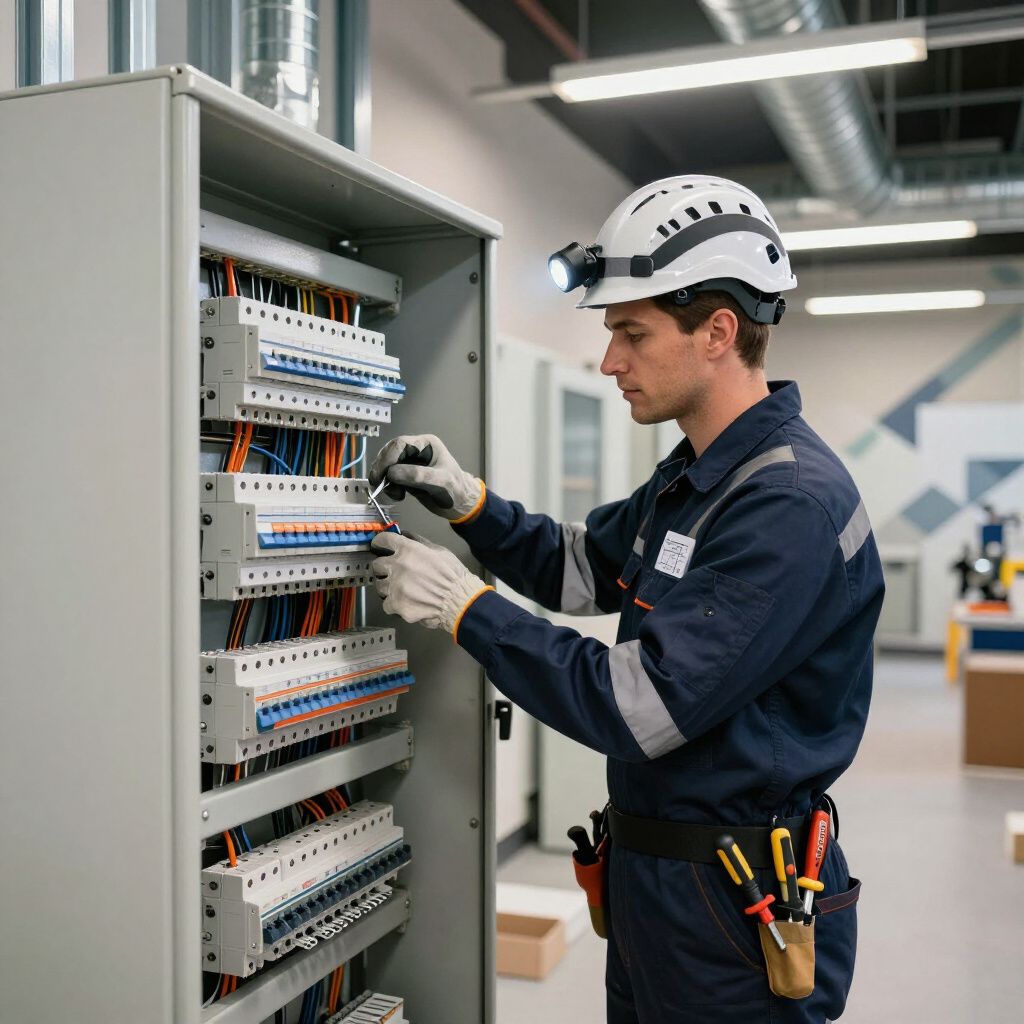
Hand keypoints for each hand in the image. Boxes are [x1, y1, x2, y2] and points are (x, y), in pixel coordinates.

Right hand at [368, 434, 483, 522]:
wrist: (461, 505)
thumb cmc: (457, 490)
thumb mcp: (441, 481)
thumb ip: (418, 475)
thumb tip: (392, 473)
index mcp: (426, 445)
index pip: (400, 444)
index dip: (387, 457)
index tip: (381, 474)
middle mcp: (416, 451)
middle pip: (389, 453)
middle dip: (382, 468)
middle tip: (378, 484)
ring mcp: (409, 464)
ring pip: (387, 466)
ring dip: (384, 479)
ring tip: (394, 494)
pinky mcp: (405, 477)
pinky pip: (389, 478)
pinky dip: (388, 486)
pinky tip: (396, 496)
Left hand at [371, 532, 490, 634]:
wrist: (461, 600)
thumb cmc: (454, 576)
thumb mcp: (440, 551)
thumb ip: (420, 542)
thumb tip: (406, 535)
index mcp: (408, 549)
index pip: (384, 540)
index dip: (380, 543)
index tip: (379, 546)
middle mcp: (398, 566)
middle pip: (377, 564)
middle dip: (384, 568)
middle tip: (393, 572)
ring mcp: (396, 586)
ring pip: (380, 585)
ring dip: (388, 587)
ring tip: (401, 589)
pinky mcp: (397, 604)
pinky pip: (386, 604)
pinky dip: (393, 604)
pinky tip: (404, 602)